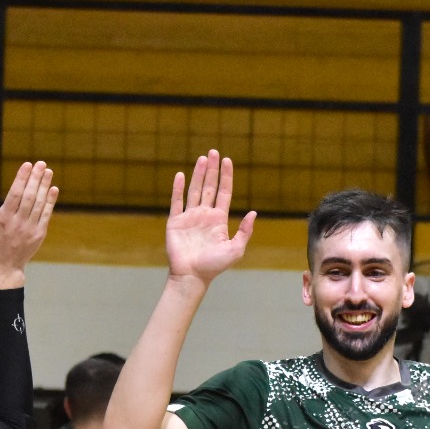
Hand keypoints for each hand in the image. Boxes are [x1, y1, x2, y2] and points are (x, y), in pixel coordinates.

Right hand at [0, 161, 59, 288]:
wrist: (5, 268)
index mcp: (3, 218)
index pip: (15, 194)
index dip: (22, 178)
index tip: (28, 165)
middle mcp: (18, 222)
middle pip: (30, 196)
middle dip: (36, 178)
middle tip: (41, 163)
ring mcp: (30, 229)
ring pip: (39, 204)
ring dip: (45, 186)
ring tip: (48, 171)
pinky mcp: (39, 234)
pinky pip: (46, 214)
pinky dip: (50, 201)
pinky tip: (53, 189)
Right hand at [166, 150, 256, 282]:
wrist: (192, 276)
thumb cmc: (214, 266)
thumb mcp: (235, 249)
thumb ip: (244, 231)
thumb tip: (253, 213)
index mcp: (219, 219)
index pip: (223, 192)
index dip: (226, 176)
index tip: (227, 160)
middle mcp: (204, 215)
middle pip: (209, 187)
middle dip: (212, 169)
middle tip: (213, 152)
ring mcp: (189, 217)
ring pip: (195, 190)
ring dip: (198, 174)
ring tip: (202, 158)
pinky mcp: (175, 222)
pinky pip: (176, 202)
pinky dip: (178, 188)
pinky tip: (181, 175)